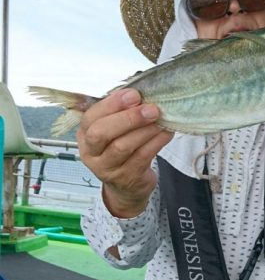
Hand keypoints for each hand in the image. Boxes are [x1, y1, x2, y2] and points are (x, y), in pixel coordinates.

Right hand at [77, 88, 172, 216]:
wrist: (127, 186)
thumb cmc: (120, 149)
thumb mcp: (113, 131)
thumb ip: (120, 113)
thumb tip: (140, 93)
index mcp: (84, 135)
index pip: (91, 118)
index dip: (112, 104)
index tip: (133, 94)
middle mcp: (91, 153)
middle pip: (102, 133)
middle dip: (128, 118)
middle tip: (150, 109)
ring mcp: (108, 169)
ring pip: (123, 146)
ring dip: (145, 130)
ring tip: (160, 119)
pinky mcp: (127, 178)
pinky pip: (142, 157)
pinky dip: (156, 142)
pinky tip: (165, 132)